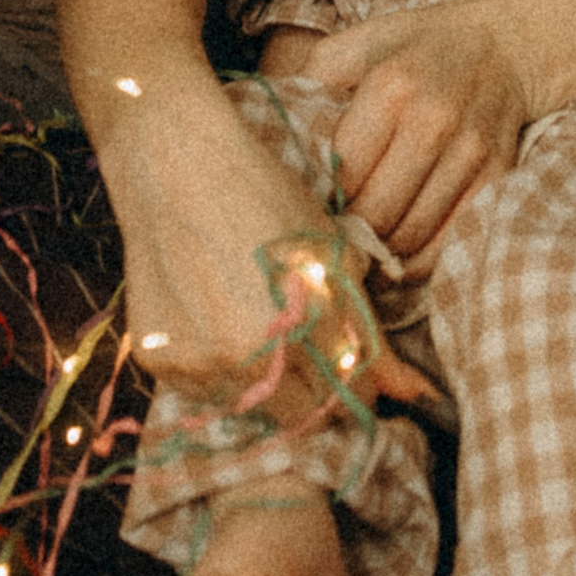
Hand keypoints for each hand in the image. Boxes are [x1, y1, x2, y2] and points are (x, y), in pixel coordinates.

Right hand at [106, 78, 430, 413]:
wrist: (171, 163)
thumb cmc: (262, 195)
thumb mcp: (331, 255)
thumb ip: (370, 335)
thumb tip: (416, 395)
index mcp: (299, 329)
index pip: (350, 393)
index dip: (361, 379)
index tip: (359, 364)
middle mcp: (245, 359)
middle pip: (302, 411)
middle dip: (316, 387)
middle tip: (308, 341)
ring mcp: (196, 364)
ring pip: (252, 404)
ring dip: (267, 380)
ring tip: (259, 319)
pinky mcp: (159, 362)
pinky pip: (206, 388)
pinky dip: (221, 368)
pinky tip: (219, 317)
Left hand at [296, 0, 529, 268]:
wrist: (503, 44)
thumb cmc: (417, 46)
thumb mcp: (358, 42)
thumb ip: (311, 78)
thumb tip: (266, 123)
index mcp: (391, 85)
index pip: (343, 171)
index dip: (321, 198)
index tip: (308, 204)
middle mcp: (433, 120)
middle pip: (377, 210)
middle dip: (349, 230)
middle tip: (332, 233)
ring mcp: (471, 152)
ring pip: (412, 234)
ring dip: (381, 251)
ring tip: (362, 245)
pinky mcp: (498, 177)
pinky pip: (450, 242)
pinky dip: (419, 261)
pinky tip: (399, 252)